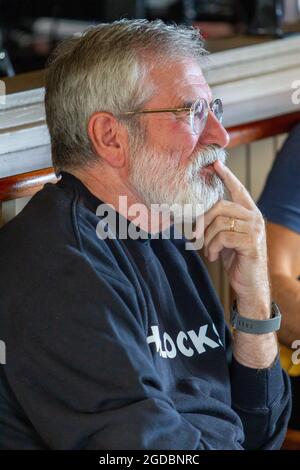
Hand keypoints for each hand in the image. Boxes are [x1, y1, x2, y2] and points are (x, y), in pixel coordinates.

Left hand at [203, 160, 270, 318]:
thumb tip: (198, 212)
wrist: (249, 284)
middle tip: (195, 236)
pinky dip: (212, 248)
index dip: (227, 176)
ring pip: (219, 223)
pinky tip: (213, 256)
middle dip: (202, 221)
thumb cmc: (236, 259)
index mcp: (248, 213)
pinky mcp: (251, 243)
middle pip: (220, 206)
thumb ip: (218, 223)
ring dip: (207, 239)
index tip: (216, 164)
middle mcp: (254, 218)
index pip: (238, 190)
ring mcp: (254, 230)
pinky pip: (223, 237)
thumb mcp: (225, 237)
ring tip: (208, 251)